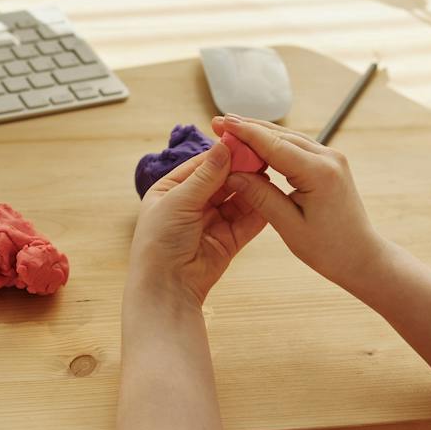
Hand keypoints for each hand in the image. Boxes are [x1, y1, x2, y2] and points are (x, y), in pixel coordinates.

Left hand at [127, 138, 269, 309]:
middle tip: (262, 156)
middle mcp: (192, 204)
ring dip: (251, 187)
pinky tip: (271, 196)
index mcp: (171, 190)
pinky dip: (259, 209)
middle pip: (222, 180)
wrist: (166, 288)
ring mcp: (212, 222)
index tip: (244, 141)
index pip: (202, 165)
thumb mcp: (179, 202)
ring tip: (270, 173)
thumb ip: (205, 175)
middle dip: (241, 169)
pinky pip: (247, 221)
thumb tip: (223, 146)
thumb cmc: (159, 242)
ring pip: (237, 198)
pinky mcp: (228, 240)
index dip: (223, 154)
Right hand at [212, 115, 388, 297]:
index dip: (245, 132)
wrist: (362, 257)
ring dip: (260, 133)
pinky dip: (274, 144)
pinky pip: (297, 147)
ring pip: (289, 138)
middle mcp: (328, 158)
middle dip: (248, 128)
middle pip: (280, 135)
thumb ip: (260, 196)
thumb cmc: (329, 249)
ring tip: (231, 128)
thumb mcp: (289, 226)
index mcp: (319, 173)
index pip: (274, 145)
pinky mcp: (329, 164)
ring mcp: (331, 158)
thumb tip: (232, 174)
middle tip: (218, 122)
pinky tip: (256, 144)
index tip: (221, 122)